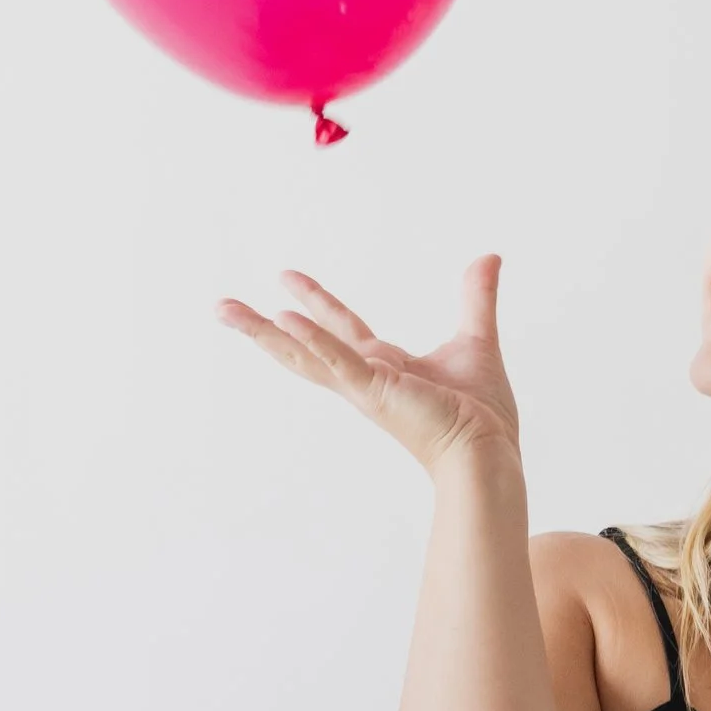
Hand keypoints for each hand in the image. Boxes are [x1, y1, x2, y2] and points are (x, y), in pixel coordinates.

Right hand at [213, 254, 519, 476]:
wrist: (488, 452)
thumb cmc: (481, 414)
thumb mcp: (475, 339)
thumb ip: (476, 298)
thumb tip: (489, 258)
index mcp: (382, 366)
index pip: (339, 328)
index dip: (314, 301)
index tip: (286, 277)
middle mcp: (364, 377)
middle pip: (301, 345)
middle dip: (261, 326)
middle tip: (221, 306)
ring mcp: (364, 386)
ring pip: (303, 354)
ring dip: (263, 333)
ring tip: (226, 311)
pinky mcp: (375, 392)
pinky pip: (337, 362)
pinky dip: (313, 341)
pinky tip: (284, 319)